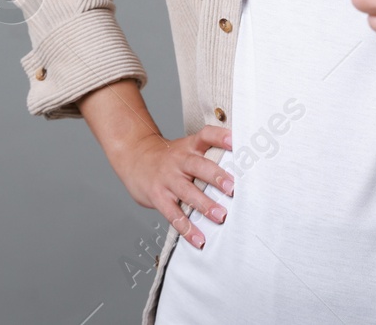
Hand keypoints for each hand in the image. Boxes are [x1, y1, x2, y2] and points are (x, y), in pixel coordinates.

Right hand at [113, 124, 235, 249]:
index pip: (206, 135)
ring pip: (187, 192)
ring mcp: (167, 179)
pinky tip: (199, 239)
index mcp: (189, 146)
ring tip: (220, 216)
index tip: (234, 140)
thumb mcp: (185, 148)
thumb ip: (207, 157)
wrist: (134, 157)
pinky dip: (187, 229)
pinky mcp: (158, 197)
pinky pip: (173, 214)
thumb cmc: (168, 157)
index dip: (220, 136)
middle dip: (216, 177)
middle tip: (232, 188)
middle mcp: (179, 161)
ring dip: (205, 205)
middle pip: (198, 165)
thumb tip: (241, 171)